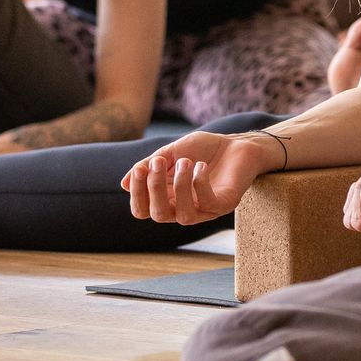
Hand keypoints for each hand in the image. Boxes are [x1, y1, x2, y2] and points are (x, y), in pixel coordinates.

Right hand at [120, 131, 275, 224]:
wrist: (238, 144)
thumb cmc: (204, 149)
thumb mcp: (172, 152)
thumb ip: (150, 166)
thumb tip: (122, 183)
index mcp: (166, 197)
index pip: (142, 209)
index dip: (137, 193)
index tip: (141, 168)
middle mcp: (182, 208)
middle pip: (157, 215)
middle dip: (154, 188)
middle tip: (159, 162)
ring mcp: (204, 209)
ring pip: (182, 216)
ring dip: (180, 187)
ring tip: (185, 162)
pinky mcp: (223, 205)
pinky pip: (207, 204)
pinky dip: (200, 184)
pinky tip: (201, 166)